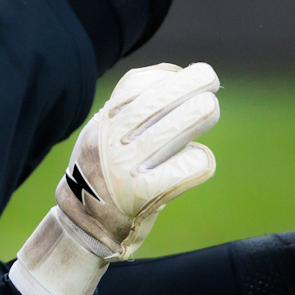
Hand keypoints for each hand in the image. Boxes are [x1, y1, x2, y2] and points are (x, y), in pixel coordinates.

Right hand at [54, 62, 221, 258]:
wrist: (85, 221)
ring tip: (208, 110)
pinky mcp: (144, 195)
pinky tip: (197, 162)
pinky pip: (188, 167)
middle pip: (164, 99)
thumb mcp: (106, 128)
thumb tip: (176, 74)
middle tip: (209, 83)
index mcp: (106, 119)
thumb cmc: (107, 166)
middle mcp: (113, 138)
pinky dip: (200, 161)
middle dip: (194, 85)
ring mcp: (127, 166)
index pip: (142, 83)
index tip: (191, 80)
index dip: (175, 77)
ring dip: (201, 114)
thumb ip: (132, 102)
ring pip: (180, 126)